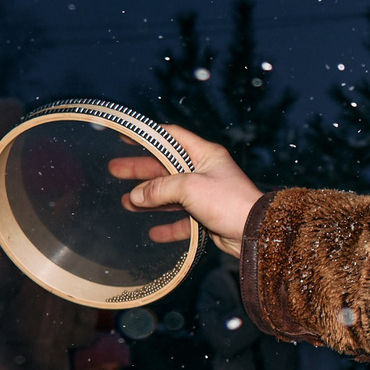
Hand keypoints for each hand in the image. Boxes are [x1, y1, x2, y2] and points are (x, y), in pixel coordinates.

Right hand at [112, 125, 259, 257]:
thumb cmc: (228, 201)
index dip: (148, 136)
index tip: (125, 137)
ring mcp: (206, 195)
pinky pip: (183, 221)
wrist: (254, 232)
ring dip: (149, 199)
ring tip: (125, 202)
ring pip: (172, 195)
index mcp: (205, 155)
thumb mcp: (189, 187)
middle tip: (115, 170)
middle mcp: (205, 172)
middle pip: (166, 166)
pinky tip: (153, 233)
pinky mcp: (208, 217)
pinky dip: (169, 226)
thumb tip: (136, 196)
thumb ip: (160, 189)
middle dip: (140, 169)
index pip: (172, 137)